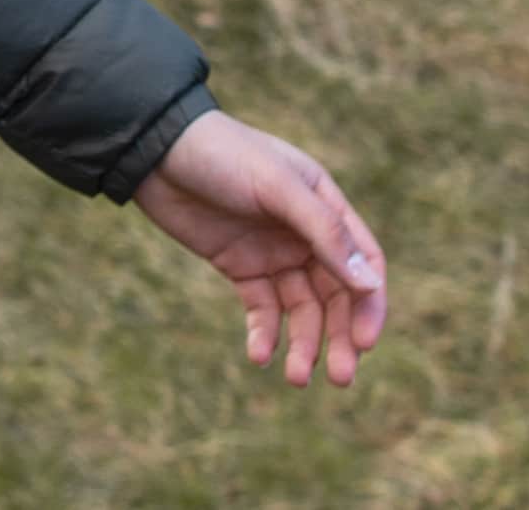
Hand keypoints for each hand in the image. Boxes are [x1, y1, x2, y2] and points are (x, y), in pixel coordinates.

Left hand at [131, 110, 387, 387]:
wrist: (157, 150)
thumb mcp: (277, 187)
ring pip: (301, 309)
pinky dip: (264, 334)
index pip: (363, 262)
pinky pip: (262, 309)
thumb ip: (323, 232)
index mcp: (326, 205)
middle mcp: (305, 233)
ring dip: (303, 343)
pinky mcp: (240, 266)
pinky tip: (259, 355)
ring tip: (295, 377)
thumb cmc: (224, 155)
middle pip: (336, 295)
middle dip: (340, 336)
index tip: (363, 342)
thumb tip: (370, 283)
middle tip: (341, 377)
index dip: (369, 304)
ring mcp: (272, 252)